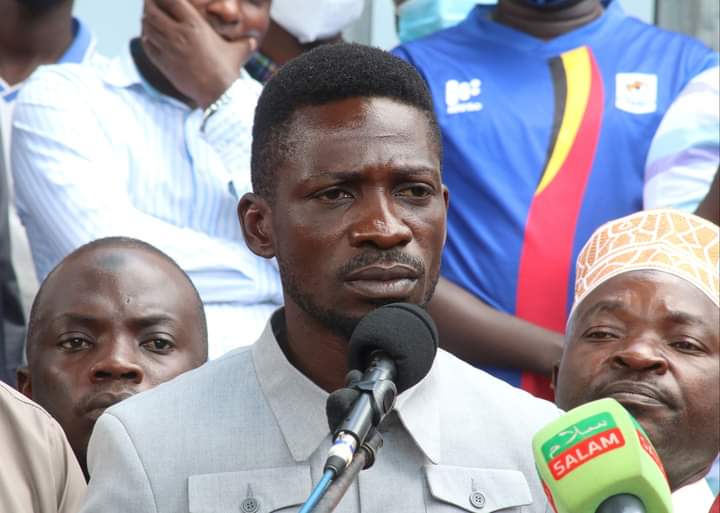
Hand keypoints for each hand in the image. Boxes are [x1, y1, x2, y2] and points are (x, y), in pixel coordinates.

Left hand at [142, 0, 259, 107]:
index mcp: (195, 24)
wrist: (218, 93)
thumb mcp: (237, 52)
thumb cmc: (228, 71)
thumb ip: (244, 43)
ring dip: (146, 21)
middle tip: (150, 4)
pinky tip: (150, 37)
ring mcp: (168, 48)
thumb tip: (253, 41)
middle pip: (152, 9)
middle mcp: (178, 33)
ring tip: (149, 19)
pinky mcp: (163, 63)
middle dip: (149, 4)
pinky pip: (147, 45)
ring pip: (147, 26)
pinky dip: (146, 38)